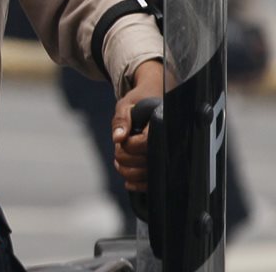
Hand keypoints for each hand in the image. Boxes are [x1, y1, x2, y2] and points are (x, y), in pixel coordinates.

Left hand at [111, 58, 163, 190]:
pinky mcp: (166, 165)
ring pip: (150, 175)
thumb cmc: (139, 102)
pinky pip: (155, 182)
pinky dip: (139, 185)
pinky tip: (129, 182)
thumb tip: (118, 138)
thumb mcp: (126, 105)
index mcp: (162, 124)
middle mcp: (170, 141)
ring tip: (120, 162)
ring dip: (128, 172)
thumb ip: (121, 120)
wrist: (154, 100)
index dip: (130, 146)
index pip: (146, 143)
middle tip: (117, 151)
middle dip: (125, 158)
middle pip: (147, 162)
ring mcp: (169, 154)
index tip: (122, 140)